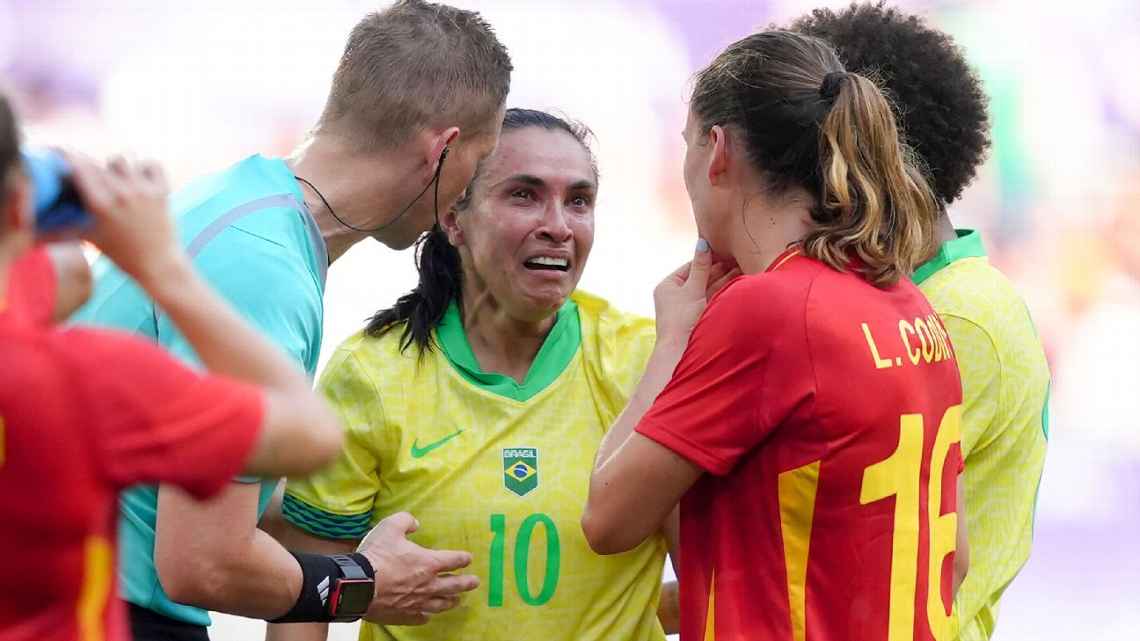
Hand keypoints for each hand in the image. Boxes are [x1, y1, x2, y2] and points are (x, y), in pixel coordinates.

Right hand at [67, 153, 184, 286]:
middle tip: (98, 187)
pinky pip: (151, 163)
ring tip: (119, 185)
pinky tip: (141, 182)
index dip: (68, 158)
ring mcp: (143, 190)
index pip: (78, 167)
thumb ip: (62, 224)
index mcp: (100, 204)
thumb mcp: (87, 236)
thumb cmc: (120, 252)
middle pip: (98, 163)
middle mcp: (121, 194)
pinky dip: (145, 168)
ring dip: (117, 168)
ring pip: (122, 159)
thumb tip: (35, 226)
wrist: (158, 264)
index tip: (63, 156)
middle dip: (93, 172)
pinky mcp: (162, 191)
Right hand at [357, 512, 478, 625]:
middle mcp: (428, 584)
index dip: (463, 558)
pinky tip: (427, 615)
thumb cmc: (377, 556)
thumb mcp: (390, 527)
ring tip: (457, 600)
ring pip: (440, 604)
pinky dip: (425, 615)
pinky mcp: (405, 615)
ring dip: (450, 601)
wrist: (359, 585)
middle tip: (474, 582)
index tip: (468, 558)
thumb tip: (414, 523)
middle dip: (466, 583)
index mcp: (428, 563)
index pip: (453, 560)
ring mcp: (417, 602)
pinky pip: (420, 617)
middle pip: (454, 585)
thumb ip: (405, 521)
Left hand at [653, 239, 739, 344]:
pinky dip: (724, 291)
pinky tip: (738, 282)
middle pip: (701, 277)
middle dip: (719, 269)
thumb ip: (701, 267)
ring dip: (724, 279)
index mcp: (668, 286)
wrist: (683, 351)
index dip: (707, 258)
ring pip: (709, 288)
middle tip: (737, 256)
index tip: (724, 249)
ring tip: (742, 266)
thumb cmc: (682, 319)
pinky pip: (713, 298)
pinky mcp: (701, 316)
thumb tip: (703, 243)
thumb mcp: (692, 288)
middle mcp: (677, 296)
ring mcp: (689, 306)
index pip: (690, 266)